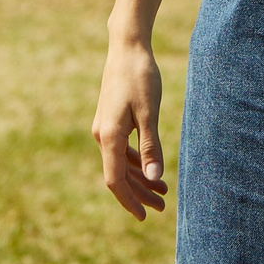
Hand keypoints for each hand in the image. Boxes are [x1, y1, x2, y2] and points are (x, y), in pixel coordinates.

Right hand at [92, 36, 168, 219]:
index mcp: (108, 136)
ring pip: (120, 162)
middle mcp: (102, 136)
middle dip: (139, 192)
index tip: (144, 216)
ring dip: (140, 177)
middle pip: (119, 174)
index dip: (129, 200)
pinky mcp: (110, 120)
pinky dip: (135, 161)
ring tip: (162, 190)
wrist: (127, 47)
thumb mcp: (149, 113)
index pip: (115, 180)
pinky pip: (121, 149)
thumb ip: (151, 146)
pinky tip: (150, 167)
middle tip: (162, 206)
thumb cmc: (140, 77)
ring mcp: (105, 128)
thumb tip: (153, 178)